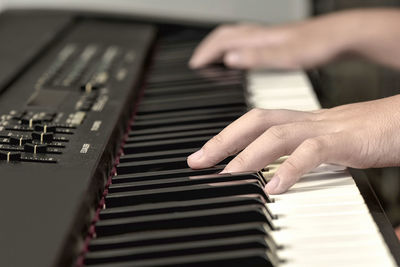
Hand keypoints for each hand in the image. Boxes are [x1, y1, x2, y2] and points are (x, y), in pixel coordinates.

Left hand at [187, 95, 399, 193]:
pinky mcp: (345, 140)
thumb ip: (299, 156)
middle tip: (199, 161)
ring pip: (277, 133)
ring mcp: (325, 128)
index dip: (227, 135)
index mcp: (301, 121)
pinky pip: (312, 152)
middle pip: (256, 120)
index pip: (256, 122)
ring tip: (228, 175)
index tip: (204, 154)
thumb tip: (275, 176)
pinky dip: (290, 168)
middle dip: (224, 140)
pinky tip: (274, 187)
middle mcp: (307, 121)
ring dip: (248, 154)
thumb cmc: (368, 135)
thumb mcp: (326, 145)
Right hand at [189, 9, 399, 69]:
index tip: (194, 65)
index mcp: (259, 38)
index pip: (222, 41)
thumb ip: (257, 57)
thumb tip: (230, 60)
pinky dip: (237, 50)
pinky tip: (243, 60)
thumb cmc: (318, 45)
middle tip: (199, 61)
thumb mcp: (286, 56)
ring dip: (221, 47)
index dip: (205, 53)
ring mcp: (269, 38)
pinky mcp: (277, 42)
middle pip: (226, 36)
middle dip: (208, 48)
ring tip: (214, 61)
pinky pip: (248, 43)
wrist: (342, 36)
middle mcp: (261, 35)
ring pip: (236, 38)